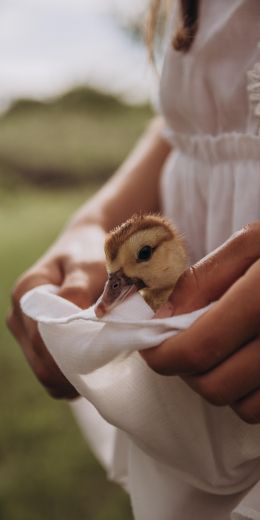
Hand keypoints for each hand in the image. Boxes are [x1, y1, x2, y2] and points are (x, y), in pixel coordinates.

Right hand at [7, 224, 106, 398]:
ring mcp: (25, 329)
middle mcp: (19, 314)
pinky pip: (50, 368)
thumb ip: (78, 290)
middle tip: (108, 372)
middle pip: (40, 361)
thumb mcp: (89, 265)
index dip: (68, 358)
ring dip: (71, 375)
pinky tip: (92, 367)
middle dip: (72, 373)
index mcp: (26, 293)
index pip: (41, 340)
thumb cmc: (90, 252)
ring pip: (44, 370)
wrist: (86, 243)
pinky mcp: (37, 339)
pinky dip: (69, 374)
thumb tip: (73, 320)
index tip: (101, 363)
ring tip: (103, 368)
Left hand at [142, 222, 259, 423]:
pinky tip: (248, 364)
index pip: (201, 346)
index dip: (164, 354)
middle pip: (215, 384)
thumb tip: (161, 320)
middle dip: (188, 370)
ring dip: (219, 383)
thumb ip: (203, 279)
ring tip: (223, 351)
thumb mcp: (251, 245)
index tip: (152, 348)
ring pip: (239, 406)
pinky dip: (247, 396)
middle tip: (186, 348)